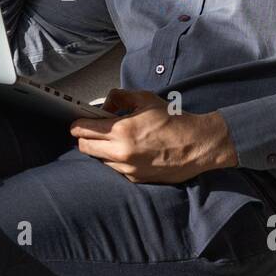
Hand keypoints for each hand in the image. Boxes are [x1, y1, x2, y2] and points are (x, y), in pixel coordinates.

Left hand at [69, 89, 237, 184]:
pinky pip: (115, 168)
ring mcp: (127, 168)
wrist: (198, 145)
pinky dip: (115, 159)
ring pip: (99, 159)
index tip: (77, 122)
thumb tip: (105, 103)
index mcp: (122, 130)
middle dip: (84, 137)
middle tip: (92, 130)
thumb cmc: (174, 121)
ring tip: (114, 139)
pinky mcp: (135, 178)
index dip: (77, 124)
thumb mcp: (146, 99)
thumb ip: (120, 97)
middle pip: (84, 147)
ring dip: (100, 149)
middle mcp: (121, 152)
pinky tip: (128, 150)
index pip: (83, 130)